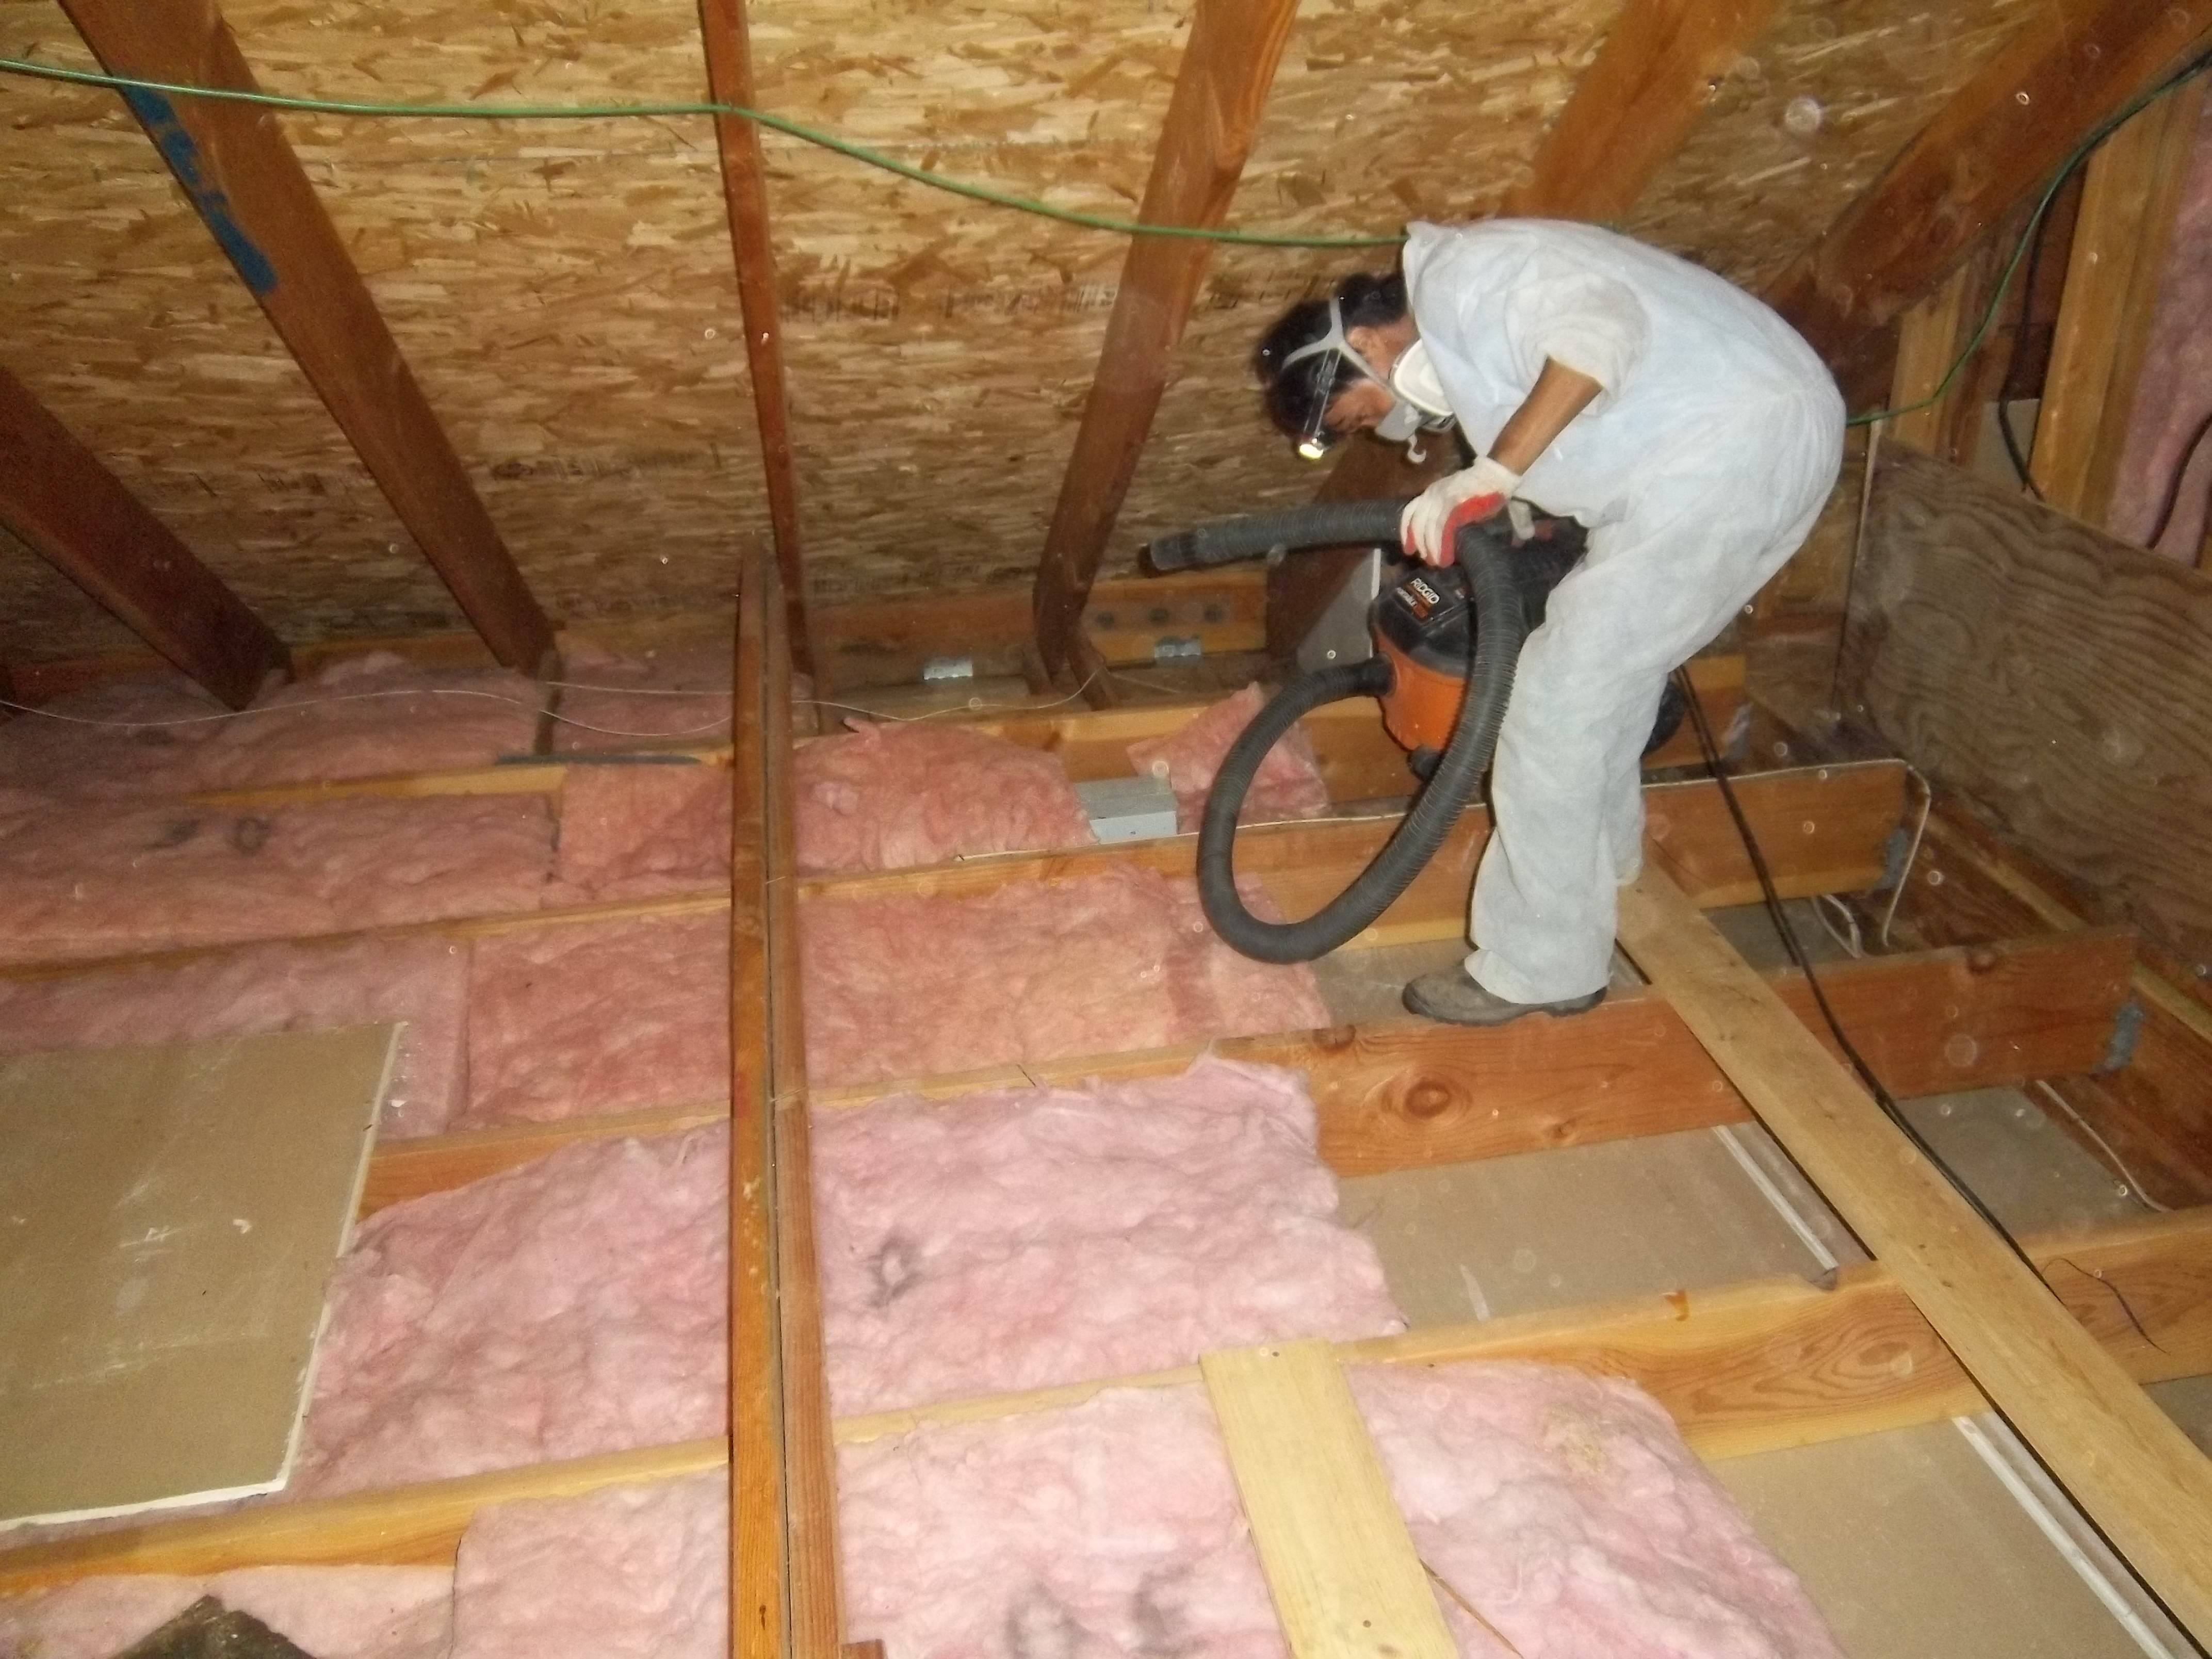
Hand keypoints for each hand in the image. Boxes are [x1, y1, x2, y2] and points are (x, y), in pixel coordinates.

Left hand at [1399, 457, 1521, 565]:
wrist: (1495, 475)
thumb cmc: (1478, 489)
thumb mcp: (1455, 497)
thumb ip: (1445, 513)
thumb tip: (1441, 536)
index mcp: (1431, 492)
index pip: (1411, 512)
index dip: (1407, 532)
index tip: (1408, 548)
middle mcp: (1433, 494)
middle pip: (1419, 522)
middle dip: (1421, 543)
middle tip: (1427, 559)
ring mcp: (1444, 498)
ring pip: (1430, 527)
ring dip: (1432, 547)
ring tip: (1437, 562)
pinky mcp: (1456, 505)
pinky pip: (1444, 528)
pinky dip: (1443, 544)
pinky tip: (1445, 556)